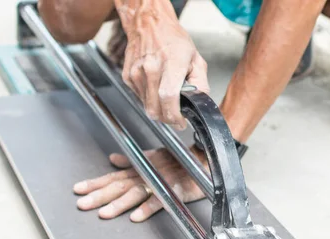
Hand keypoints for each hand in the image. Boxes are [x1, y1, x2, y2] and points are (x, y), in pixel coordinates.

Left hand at [73, 148, 205, 221]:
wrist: (202, 160)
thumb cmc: (177, 160)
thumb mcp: (152, 156)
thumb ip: (131, 160)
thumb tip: (113, 159)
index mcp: (139, 168)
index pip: (112, 177)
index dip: (95, 183)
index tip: (78, 190)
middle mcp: (145, 174)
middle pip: (118, 186)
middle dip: (99, 195)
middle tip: (82, 204)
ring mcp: (158, 183)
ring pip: (135, 194)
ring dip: (118, 204)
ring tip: (104, 214)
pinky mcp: (174, 191)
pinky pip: (159, 201)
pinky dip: (147, 209)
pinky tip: (136, 217)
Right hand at [116, 0, 208, 128]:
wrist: (149, 25)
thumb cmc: (173, 40)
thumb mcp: (196, 59)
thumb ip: (201, 85)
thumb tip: (199, 104)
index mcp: (171, 63)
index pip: (169, 98)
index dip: (175, 116)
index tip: (181, 122)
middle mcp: (151, 68)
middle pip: (156, 109)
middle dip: (168, 118)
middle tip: (176, 116)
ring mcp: (137, 73)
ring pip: (147, 107)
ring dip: (159, 110)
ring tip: (167, 97)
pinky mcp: (128, 76)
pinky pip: (140, 99)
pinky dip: (150, 100)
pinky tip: (156, 88)